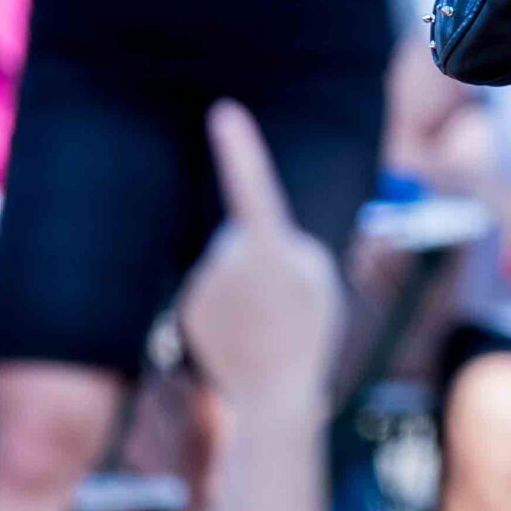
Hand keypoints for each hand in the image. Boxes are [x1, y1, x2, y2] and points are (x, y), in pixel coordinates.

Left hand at [180, 101, 344, 414]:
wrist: (274, 398)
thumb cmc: (308, 332)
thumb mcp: (320, 279)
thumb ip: (289, 245)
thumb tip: (249, 237)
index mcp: (268, 250)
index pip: (254, 188)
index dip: (241, 149)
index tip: (224, 112)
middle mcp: (228, 261)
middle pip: (246, 236)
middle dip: (266, 256)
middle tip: (288, 301)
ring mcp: (205, 286)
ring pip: (229, 264)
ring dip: (249, 286)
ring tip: (269, 321)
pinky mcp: (190, 309)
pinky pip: (214, 291)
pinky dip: (230, 308)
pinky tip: (246, 334)